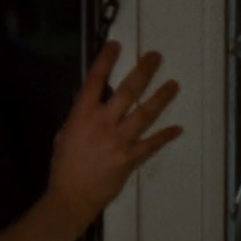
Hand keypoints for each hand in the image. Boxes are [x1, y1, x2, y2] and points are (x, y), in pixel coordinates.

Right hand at [47, 42, 183, 218]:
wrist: (71, 194)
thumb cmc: (64, 164)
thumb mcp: (65, 134)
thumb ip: (80, 118)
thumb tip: (91, 104)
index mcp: (81, 114)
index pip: (95, 81)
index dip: (105, 61)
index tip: (116, 45)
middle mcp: (102, 122)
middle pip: (127, 92)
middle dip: (142, 72)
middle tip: (155, 57)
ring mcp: (118, 140)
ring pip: (144, 114)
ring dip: (160, 98)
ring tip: (174, 84)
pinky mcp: (130, 157)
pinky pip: (151, 144)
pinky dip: (165, 136)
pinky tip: (177, 129)